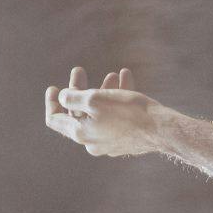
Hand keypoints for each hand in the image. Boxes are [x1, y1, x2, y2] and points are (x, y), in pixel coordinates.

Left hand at [44, 65, 164, 157]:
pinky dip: (117, 99)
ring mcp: (109, 142)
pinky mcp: (125, 139)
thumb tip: (62, 97)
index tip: (53, 87)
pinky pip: (116, 117)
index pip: (55, 120)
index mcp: (81, 133)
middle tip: (79, 70)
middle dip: (79, 89)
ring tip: (111, 74)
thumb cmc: (128, 113)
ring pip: (99, 112)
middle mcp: (92, 141)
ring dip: (102, 91)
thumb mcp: (95, 99)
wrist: (161, 130)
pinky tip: (126, 79)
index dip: (51, 103)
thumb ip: (73, 97)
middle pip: (78, 113)